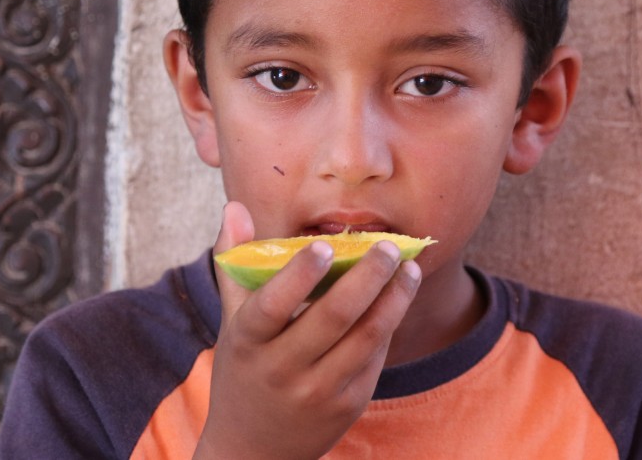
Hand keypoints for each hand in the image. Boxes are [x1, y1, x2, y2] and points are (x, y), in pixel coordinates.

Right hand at [193, 203, 422, 459]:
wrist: (253, 451)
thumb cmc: (244, 369)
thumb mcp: (232, 322)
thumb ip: (235, 262)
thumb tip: (234, 205)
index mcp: (248, 342)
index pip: (272, 306)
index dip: (299, 276)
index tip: (324, 244)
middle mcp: (281, 369)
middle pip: (332, 318)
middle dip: (366, 277)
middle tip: (387, 245)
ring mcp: (318, 391)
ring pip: (365, 338)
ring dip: (393, 299)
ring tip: (408, 267)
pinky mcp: (348, 404)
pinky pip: (375, 357)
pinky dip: (389, 322)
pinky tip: (400, 296)